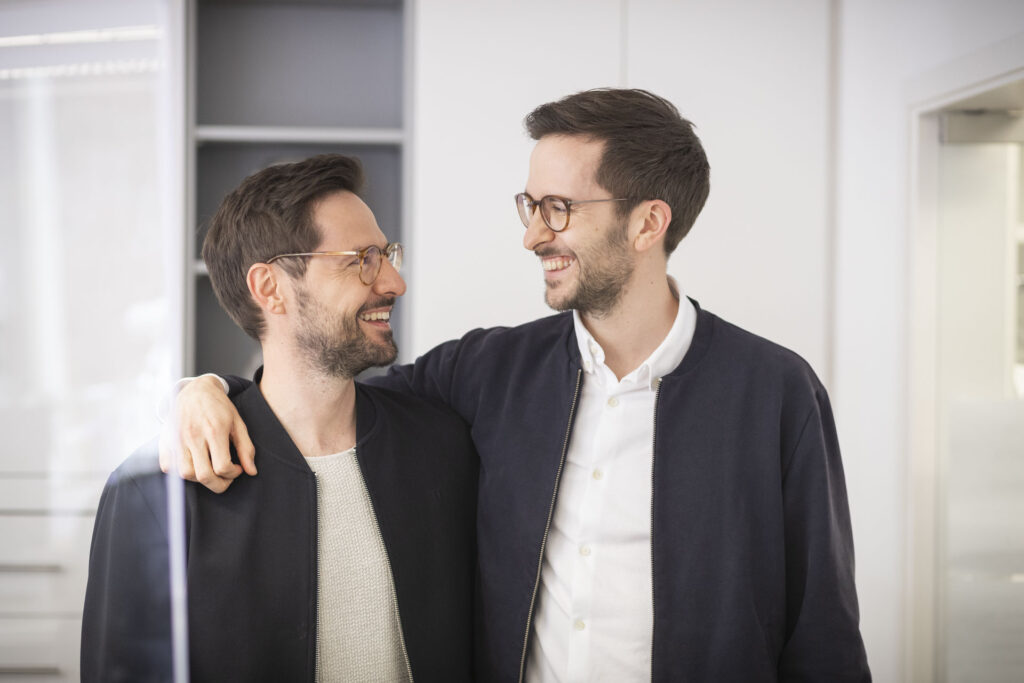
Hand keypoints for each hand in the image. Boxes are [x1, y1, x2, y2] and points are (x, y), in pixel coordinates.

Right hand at [158, 375, 256, 492]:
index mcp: (214, 431)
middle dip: (219, 484)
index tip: (237, 469)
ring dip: (200, 478)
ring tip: (210, 469)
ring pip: (185, 474)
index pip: (222, 467)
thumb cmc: (219, 407)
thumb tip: (251, 471)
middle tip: (225, 478)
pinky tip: (193, 463)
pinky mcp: (165, 440)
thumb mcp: (238, 423)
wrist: (196, 390)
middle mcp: (193, 436)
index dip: (233, 474)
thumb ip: (246, 448)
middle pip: (204, 476)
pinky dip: (180, 471)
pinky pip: (168, 467)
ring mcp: (177, 439)